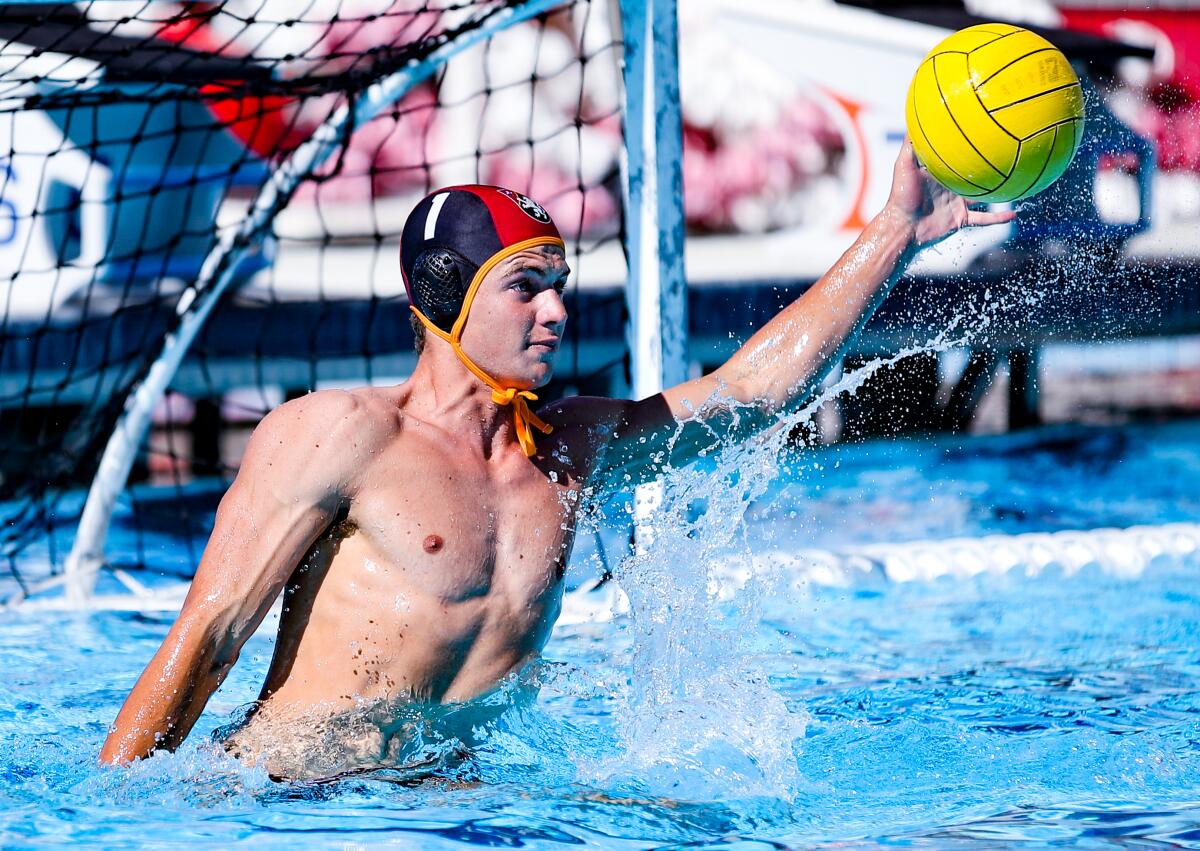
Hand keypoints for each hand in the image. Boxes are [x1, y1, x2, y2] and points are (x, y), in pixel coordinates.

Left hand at [884, 137, 1015, 246]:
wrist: (903, 228)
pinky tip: (1014, 214)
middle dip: (988, 165)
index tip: (982, 129)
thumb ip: (911, 145)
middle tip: (1007, 151)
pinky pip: (984, 218)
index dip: (968, 144)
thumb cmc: (900, 196)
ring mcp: (957, 203)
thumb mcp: (904, 165)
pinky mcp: (961, 219)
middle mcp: (951, 186)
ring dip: (998, 190)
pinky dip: (998, 218)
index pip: (957, 155)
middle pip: (974, 174)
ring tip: (1018, 180)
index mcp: (940, 172)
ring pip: (984, 195)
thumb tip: (915, 117)